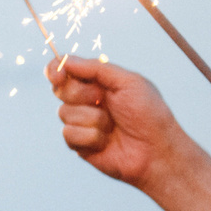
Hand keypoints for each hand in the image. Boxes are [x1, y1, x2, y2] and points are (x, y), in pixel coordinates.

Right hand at [52, 54, 185, 190]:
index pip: (66, 70)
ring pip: (64, 113)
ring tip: (112, 126)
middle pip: (60, 90)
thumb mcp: (128, 81)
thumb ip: (96, 68)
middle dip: (81, 94)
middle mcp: (86, 101)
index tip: (58, 75)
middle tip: (102, 100)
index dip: (56, 69)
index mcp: (98, 82)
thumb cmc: (148, 114)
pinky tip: (106, 142)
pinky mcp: (78, 144)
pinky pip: (69, 134)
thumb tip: (66, 60)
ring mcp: (81, 123)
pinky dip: (91, 137)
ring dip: (92, 119)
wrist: (154, 150)